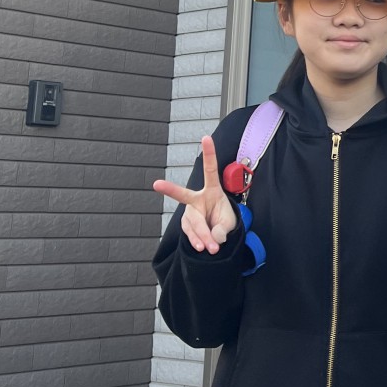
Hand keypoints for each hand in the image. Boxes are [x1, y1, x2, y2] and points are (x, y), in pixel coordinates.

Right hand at [153, 135, 238, 254]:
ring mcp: (190, 213)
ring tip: (210, 248)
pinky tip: (202, 248)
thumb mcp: (230, 222)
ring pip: (192, 223)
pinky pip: (190, 235)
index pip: (210, 170)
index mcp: (212, 190)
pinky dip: (197, 242)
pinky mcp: (186, 226)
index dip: (209, 154)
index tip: (205, 138)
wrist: (219, 234)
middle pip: (184, 197)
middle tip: (156, 184)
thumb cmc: (225, 220)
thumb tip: (215, 238)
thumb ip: (224, 228)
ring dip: (201, 236)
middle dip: (169, 189)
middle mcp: (197, 199)